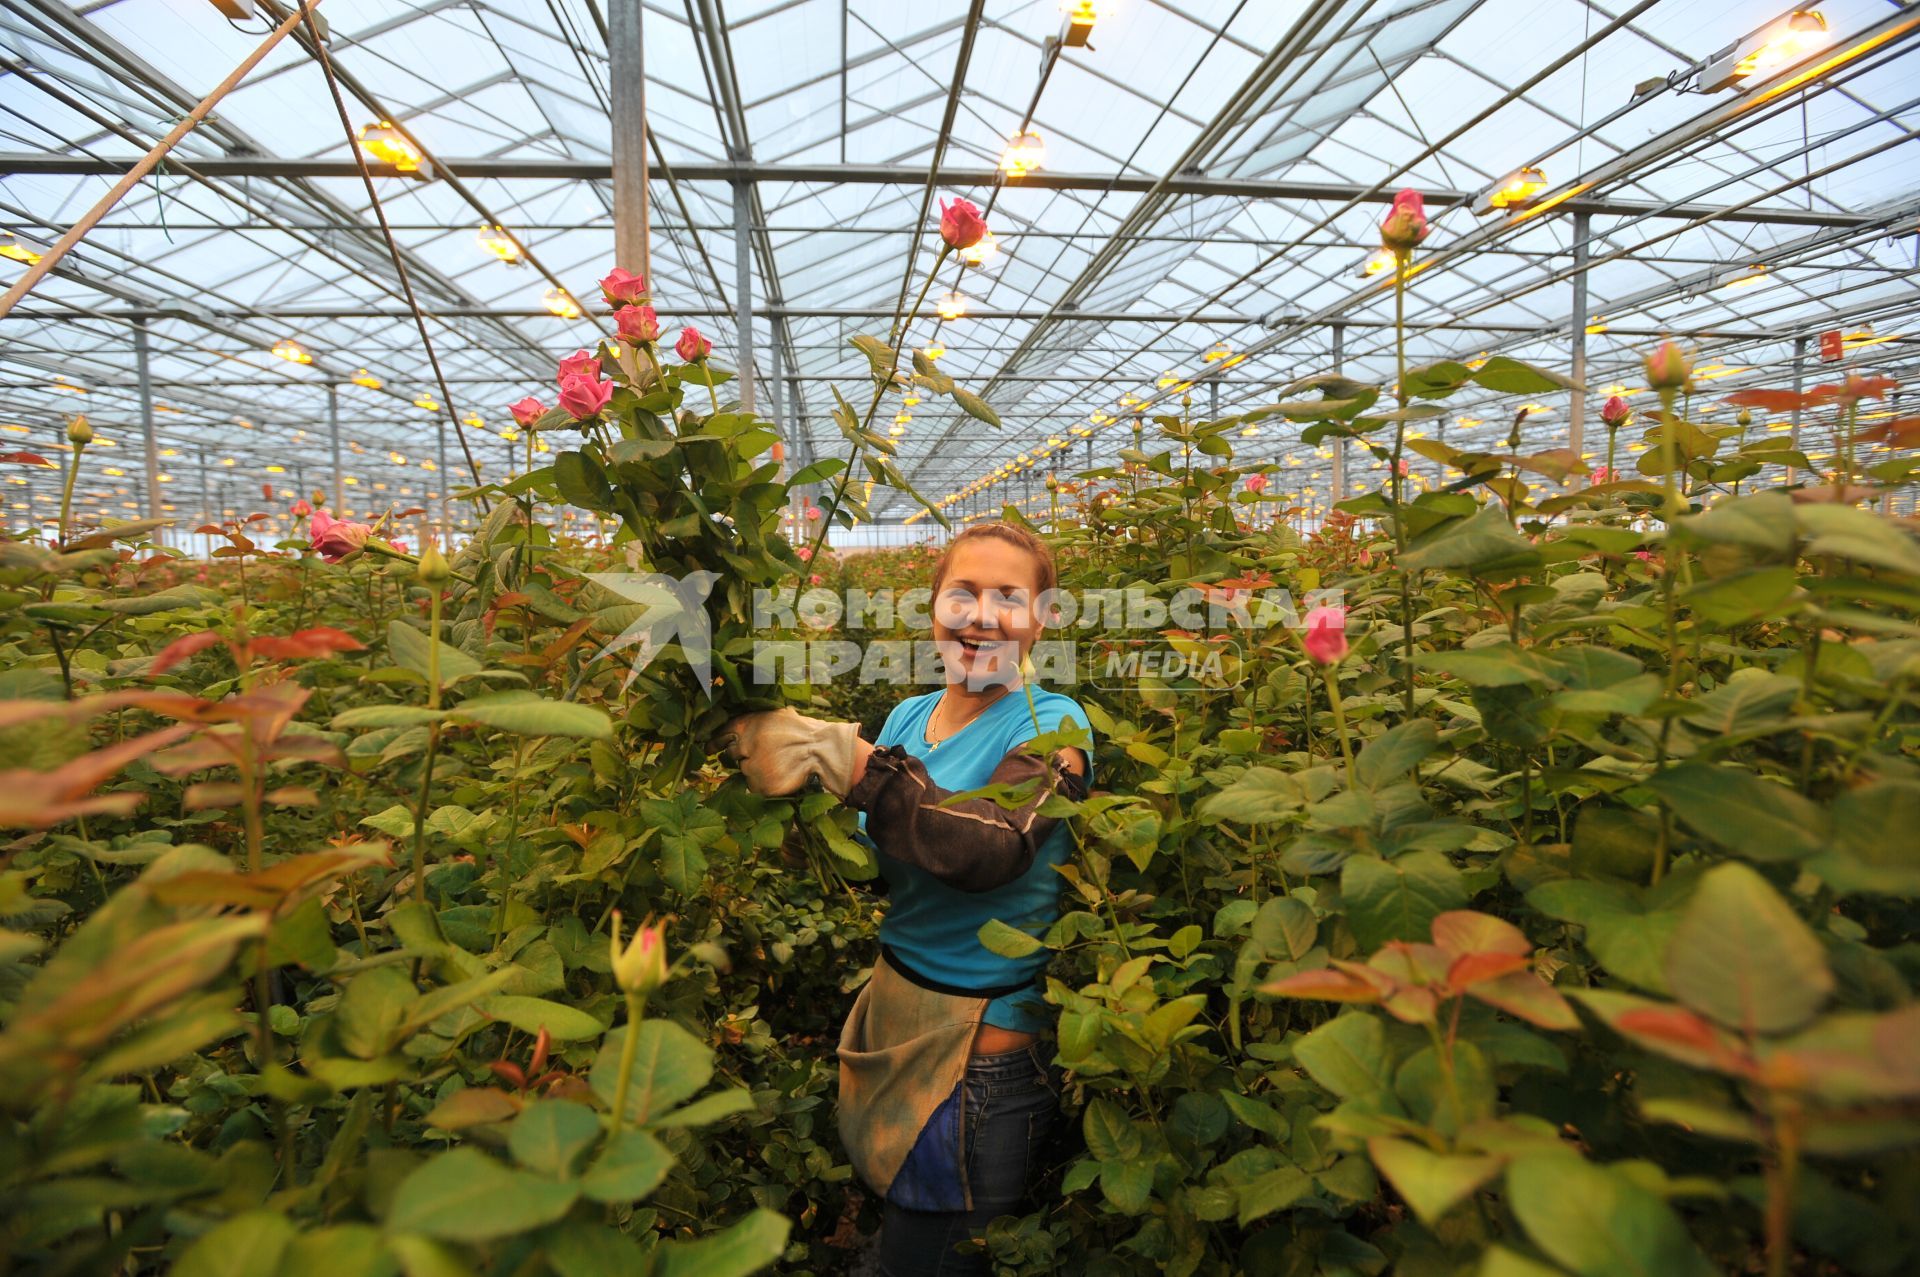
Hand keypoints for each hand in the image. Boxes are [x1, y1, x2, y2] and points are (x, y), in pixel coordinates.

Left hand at [720, 707, 861, 796]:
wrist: (821, 750)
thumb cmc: (802, 731)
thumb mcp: (775, 717)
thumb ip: (754, 724)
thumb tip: (733, 733)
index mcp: (748, 725)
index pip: (722, 733)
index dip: (715, 742)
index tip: (709, 749)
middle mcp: (745, 745)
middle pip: (732, 755)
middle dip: (741, 756)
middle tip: (754, 757)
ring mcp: (752, 768)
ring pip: (745, 772)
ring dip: (755, 770)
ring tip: (776, 764)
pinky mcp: (761, 786)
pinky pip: (755, 787)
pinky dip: (764, 783)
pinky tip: (779, 775)